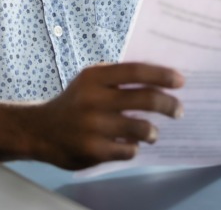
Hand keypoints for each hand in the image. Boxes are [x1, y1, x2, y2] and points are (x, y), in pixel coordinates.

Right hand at [23, 63, 183, 169]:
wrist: (39, 130)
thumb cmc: (76, 102)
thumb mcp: (90, 81)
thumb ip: (119, 78)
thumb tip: (162, 78)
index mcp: (94, 78)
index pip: (136, 71)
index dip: (162, 75)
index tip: (180, 81)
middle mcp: (93, 100)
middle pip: (145, 99)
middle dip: (169, 105)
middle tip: (179, 110)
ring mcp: (93, 127)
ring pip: (142, 128)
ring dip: (152, 132)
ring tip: (152, 133)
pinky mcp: (93, 150)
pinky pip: (129, 150)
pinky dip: (133, 148)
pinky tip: (129, 145)